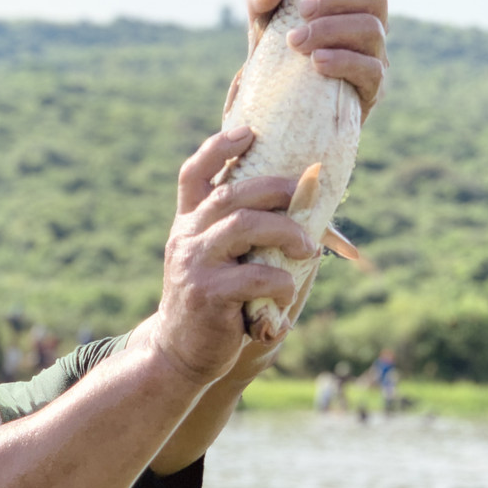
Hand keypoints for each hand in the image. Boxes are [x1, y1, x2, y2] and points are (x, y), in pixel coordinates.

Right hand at [154, 127, 316, 384]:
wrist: (179, 354)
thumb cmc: (212, 304)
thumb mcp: (215, 263)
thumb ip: (239, 236)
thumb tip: (303, 208)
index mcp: (188, 225)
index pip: (194, 174)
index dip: (219, 148)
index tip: (249, 133)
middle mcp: (187, 238)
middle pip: (232, 194)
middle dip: (276, 188)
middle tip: (307, 195)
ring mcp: (194, 264)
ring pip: (245, 226)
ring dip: (286, 231)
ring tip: (308, 248)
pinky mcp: (208, 294)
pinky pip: (256, 276)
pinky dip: (281, 282)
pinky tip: (285, 293)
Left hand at [247, 0, 388, 119]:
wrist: (278, 105)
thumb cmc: (277, 53)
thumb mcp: (263, 23)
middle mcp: (371, 23)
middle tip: (303, 9)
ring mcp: (374, 56)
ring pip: (371, 30)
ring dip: (332, 29)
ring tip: (296, 41)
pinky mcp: (371, 89)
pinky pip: (370, 70)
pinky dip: (343, 61)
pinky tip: (316, 62)